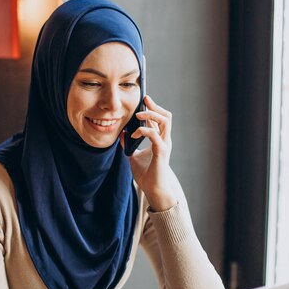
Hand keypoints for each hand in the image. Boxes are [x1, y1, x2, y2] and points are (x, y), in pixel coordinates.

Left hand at [120, 95, 176, 210]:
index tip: (143, 100)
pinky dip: (145, 130)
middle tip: (144, 99)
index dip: (152, 108)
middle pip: (166, 116)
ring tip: (138, 114)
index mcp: (159, 140)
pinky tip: (135, 134)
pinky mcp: (162, 152)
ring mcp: (164, 145)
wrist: (153, 189)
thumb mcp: (133, 157)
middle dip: (155, 106)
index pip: (159, 119)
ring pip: (165, 121)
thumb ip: (128, 145)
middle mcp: (164, 140)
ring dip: (151, 115)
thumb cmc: (146, 174)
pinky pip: (156, 135)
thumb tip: (121, 135)